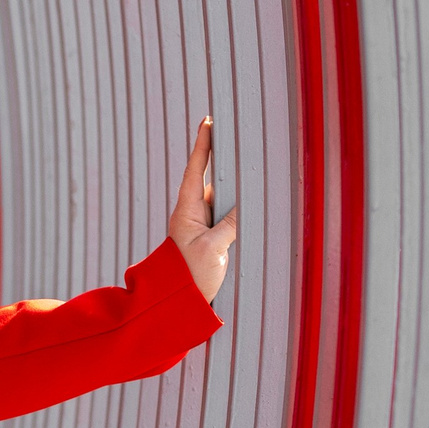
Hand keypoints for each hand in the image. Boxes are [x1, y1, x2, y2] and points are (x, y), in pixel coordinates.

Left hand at [168, 116, 239, 302]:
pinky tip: (250, 203)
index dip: (202, 145)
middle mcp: (191, 215)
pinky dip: (236, 207)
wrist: (178, 305)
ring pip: (219, 199)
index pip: (194, 170)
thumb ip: (230, 224)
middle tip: (235, 137)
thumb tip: (243, 206)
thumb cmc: (190, 278)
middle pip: (208, 180)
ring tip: (250, 168)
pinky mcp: (208, 240)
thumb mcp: (214, 248)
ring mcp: (200, 227)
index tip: (207, 121)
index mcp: (186, 211)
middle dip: (221, 160)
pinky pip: (224, 216)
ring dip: (232, 187)